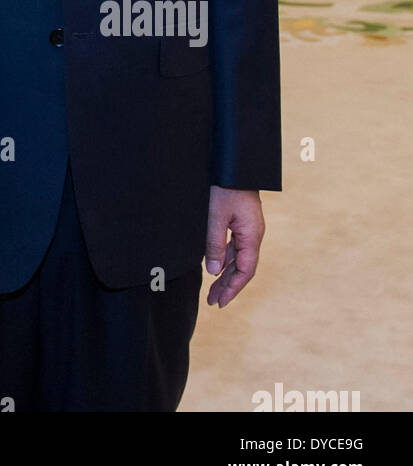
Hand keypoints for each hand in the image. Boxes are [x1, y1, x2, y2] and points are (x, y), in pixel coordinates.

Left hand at [205, 186, 264, 306]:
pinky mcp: (241, 222)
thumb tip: (214, 271)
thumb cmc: (226, 187)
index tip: (220, 302)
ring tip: (212, 290)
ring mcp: (247, 229)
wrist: (235, 163)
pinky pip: (234, 246)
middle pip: (242, 268)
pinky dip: (224, 258)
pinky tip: (215, 266)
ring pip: (237, 258)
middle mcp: (253, 235)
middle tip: (213, 302)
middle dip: (227, 286)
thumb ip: (214, 244)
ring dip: (225, 274)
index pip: (245, 271)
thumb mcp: (216, 215)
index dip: (233, 288)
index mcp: (252, 236)